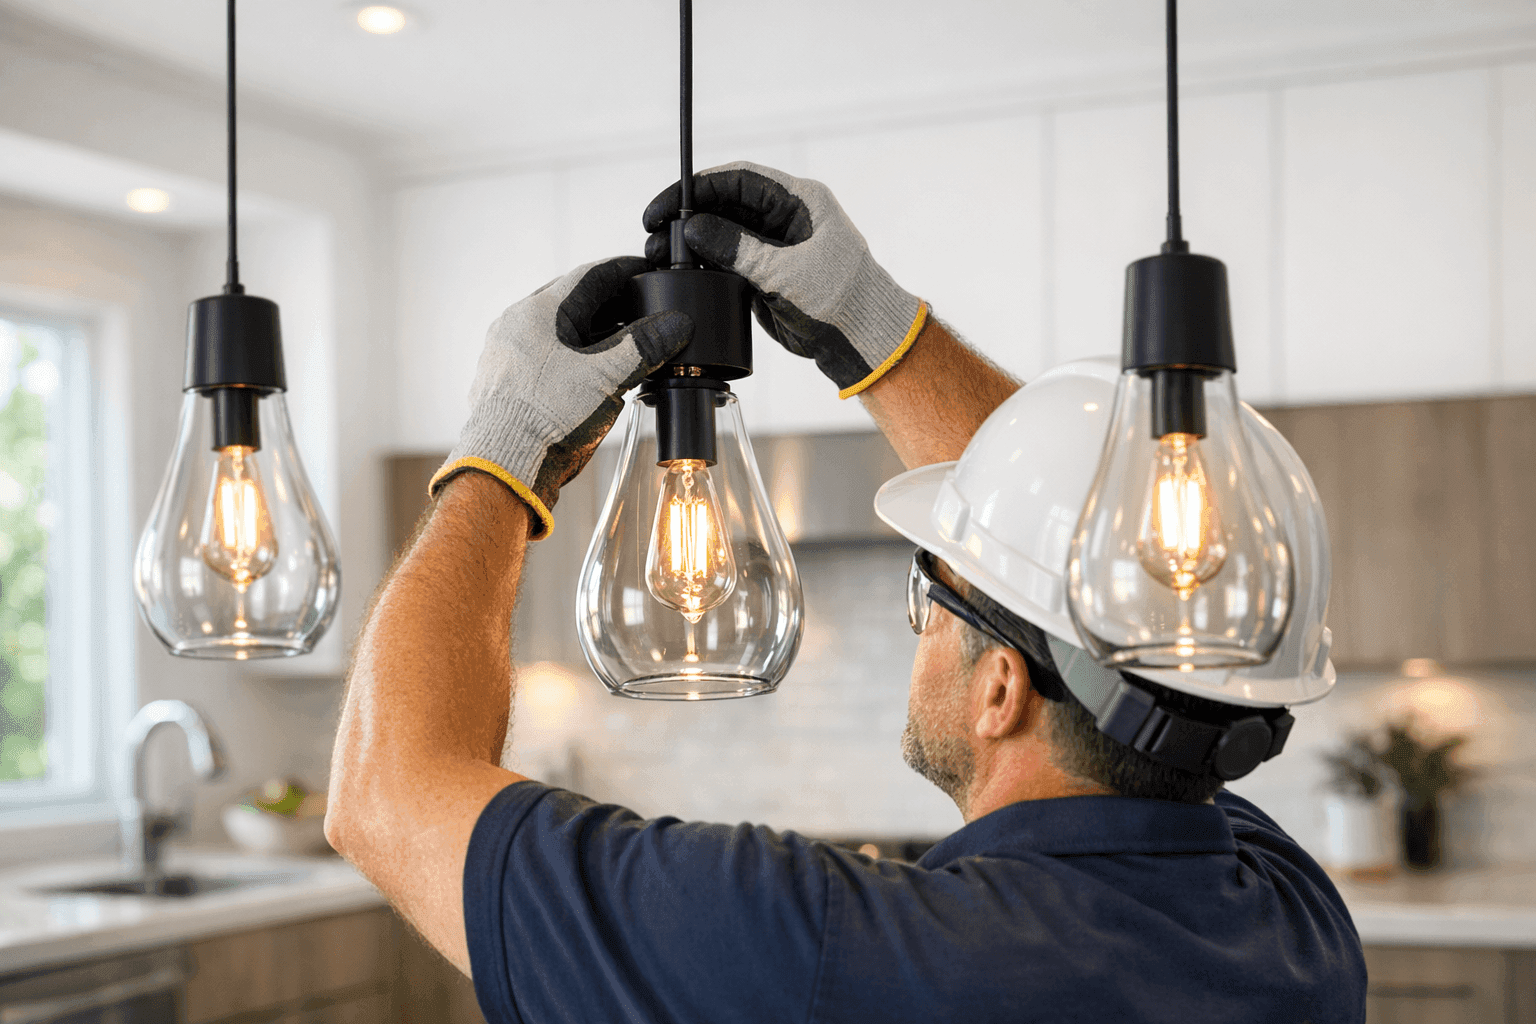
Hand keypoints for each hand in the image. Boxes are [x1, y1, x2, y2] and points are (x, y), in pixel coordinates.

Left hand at [430, 257, 692, 538]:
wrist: (505, 466)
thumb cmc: (546, 416)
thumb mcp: (607, 374)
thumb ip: (645, 345)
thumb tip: (677, 323)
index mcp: (539, 309)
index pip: (593, 274)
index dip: (628, 271)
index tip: (651, 273)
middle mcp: (519, 325)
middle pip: (577, 302)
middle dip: (616, 307)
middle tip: (648, 315)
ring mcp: (511, 355)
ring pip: (563, 333)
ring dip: (597, 337)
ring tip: (628, 349)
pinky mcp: (510, 384)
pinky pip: (550, 358)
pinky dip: (578, 360)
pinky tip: (596, 378)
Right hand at [643, 161, 927, 398]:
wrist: (861, 341)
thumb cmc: (840, 299)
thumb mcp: (785, 272)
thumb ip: (738, 248)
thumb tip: (692, 228)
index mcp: (799, 200)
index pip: (738, 180)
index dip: (697, 189)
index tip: (665, 207)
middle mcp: (785, 216)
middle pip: (725, 203)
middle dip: (688, 216)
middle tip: (653, 233)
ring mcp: (775, 244)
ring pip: (723, 232)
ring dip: (691, 242)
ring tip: (658, 254)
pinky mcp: (767, 272)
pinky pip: (728, 259)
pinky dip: (703, 264)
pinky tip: (680, 271)